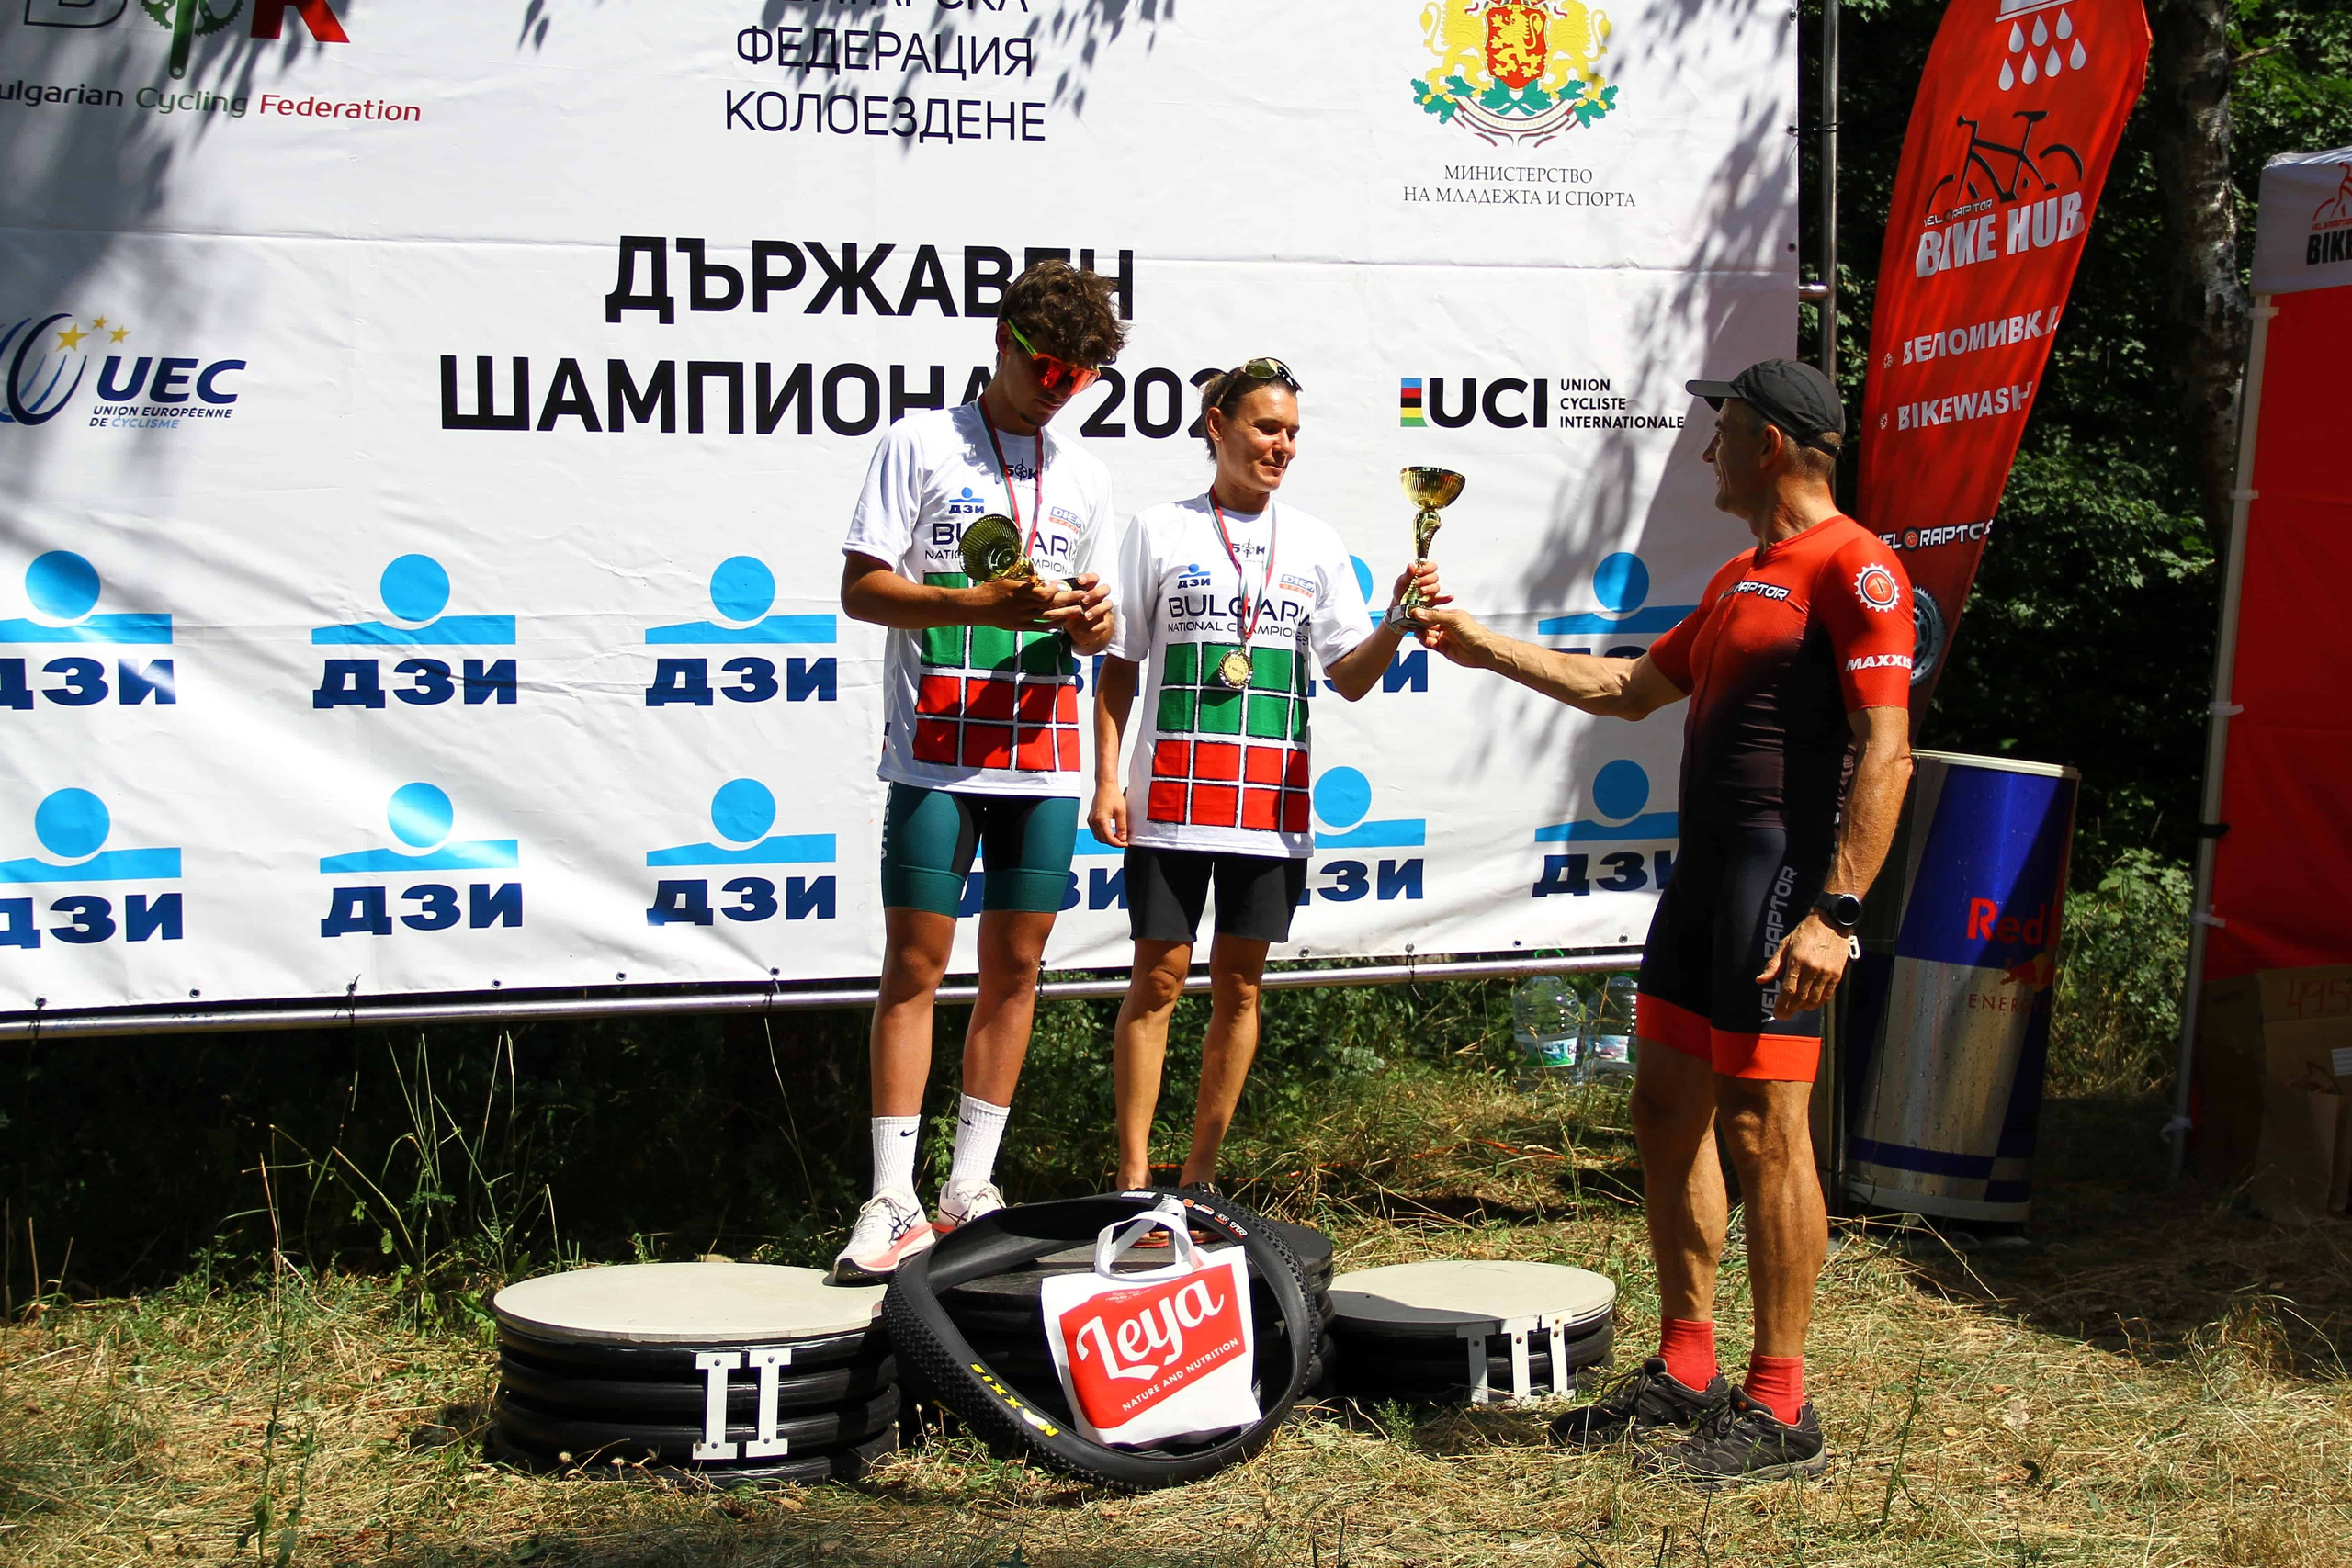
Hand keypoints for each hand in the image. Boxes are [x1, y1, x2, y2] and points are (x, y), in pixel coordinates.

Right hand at [967, 573, 1081, 628]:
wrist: (976, 608)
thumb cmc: (990, 588)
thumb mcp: (1005, 577)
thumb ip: (1022, 576)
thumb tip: (1037, 571)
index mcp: (1019, 591)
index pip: (1042, 593)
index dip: (1054, 589)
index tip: (1062, 584)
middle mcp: (1023, 606)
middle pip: (1050, 604)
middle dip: (1068, 600)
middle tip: (1082, 596)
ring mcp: (1022, 618)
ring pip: (1048, 617)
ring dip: (1065, 614)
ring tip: (1079, 611)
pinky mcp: (1020, 627)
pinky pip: (1039, 627)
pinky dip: (1051, 626)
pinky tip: (1062, 624)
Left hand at [1043, 572, 1115, 652]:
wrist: (1078, 630)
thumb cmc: (1071, 612)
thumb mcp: (1064, 604)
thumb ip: (1059, 596)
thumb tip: (1047, 587)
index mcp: (1089, 589)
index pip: (1094, 578)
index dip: (1089, 578)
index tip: (1080, 581)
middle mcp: (1098, 598)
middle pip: (1105, 588)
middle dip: (1095, 593)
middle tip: (1083, 600)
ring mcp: (1103, 610)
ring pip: (1108, 604)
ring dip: (1097, 609)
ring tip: (1085, 616)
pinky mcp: (1103, 623)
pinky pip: (1103, 624)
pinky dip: (1092, 628)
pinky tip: (1081, 630)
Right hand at [1088, 781, 1128, 847]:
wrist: (1105, 786)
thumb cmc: (1112, 794)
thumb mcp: (1121, 811)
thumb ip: (1122, 826)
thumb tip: (1123, 838)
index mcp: (1100, 820)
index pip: (1109, 839)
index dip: (1118, 844)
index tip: (1125, 844)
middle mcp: (1093, 821)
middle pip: (1103, 840)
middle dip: (1114, 843)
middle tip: (1124, 841)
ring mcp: (1091, 820)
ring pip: (1099, 837)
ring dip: (1108, 840)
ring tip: (1119, 838)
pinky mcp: (1091, 819)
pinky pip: (1096, 832)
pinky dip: (1104, 835)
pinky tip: (1111, 833)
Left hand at [1387, 562, 1449, 624]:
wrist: (1398, 604)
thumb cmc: (1401, 591)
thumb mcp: (1401, 581)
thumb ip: (1407, 574)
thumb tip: (1411, 565)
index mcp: (1422, 574)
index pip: (1432, 566)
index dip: (1428, 567)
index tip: (1420, 571)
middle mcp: (1428, 582)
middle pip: (1435, 577)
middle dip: (1426, 579)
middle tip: (1417, 583)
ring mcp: (1431, 592)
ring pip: (1436, 587)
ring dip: (1430, 588)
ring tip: (1422, 591)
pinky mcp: (1432, 602)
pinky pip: (1441, 600)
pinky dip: (1446, 599)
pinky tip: (1449, 598)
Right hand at [1412, 606, 1492, 667]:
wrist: (1483, 650)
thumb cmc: (1474, 632)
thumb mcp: (1453, 619)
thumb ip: (1434, 617)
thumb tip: (1419, 612)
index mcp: (1448, 615)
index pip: (1430, 612)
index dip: (1419, 612)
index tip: (1409, 611)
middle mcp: (1445, 626)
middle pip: (1426, 623)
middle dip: (1416, 622)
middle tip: (1406, 621)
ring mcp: (1443, 636)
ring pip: (1426, 633)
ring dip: (1419, 631)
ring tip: (1413, 630)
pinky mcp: (1442, 647)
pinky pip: (1429, 643)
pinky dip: (1423, 640)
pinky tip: (1421, 638)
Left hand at [1756, 912, 1851, 1019]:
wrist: (1831, 922)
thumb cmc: (1805, 932)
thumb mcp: (1785, 944)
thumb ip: (1773, 965)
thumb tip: (1761, 980)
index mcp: (1797, 961)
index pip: (1788, 990)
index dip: (1781, 1005)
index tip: (1777, 1013)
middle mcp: (1813, 969)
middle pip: (1800, 998)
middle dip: (1790, 1009)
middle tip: (1783, 1015)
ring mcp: (1826, 973)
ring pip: (1814, 999)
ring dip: (1803, 1008)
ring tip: (1795, 1008)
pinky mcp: (1837, 974)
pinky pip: (1827, 995)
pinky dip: (1817, 1003)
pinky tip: (1810, 1004)